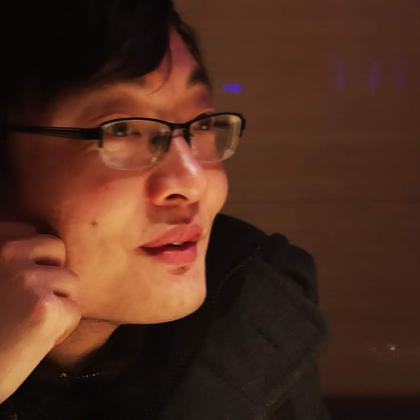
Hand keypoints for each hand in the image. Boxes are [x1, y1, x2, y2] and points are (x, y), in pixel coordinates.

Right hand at [0, 221, 80, 402]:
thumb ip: (16, 254)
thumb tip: (52, 237)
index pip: (35, 232)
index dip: (35, 260)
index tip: (13, 286)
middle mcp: (6, 253)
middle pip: (58, 249)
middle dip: (51, 275)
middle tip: (24, 304)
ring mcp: (26, 278)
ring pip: (70, 281)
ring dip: (57, 304)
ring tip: (27, 323)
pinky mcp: (44, 306)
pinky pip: (74, 310)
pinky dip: (61, 329)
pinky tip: (33, 340)